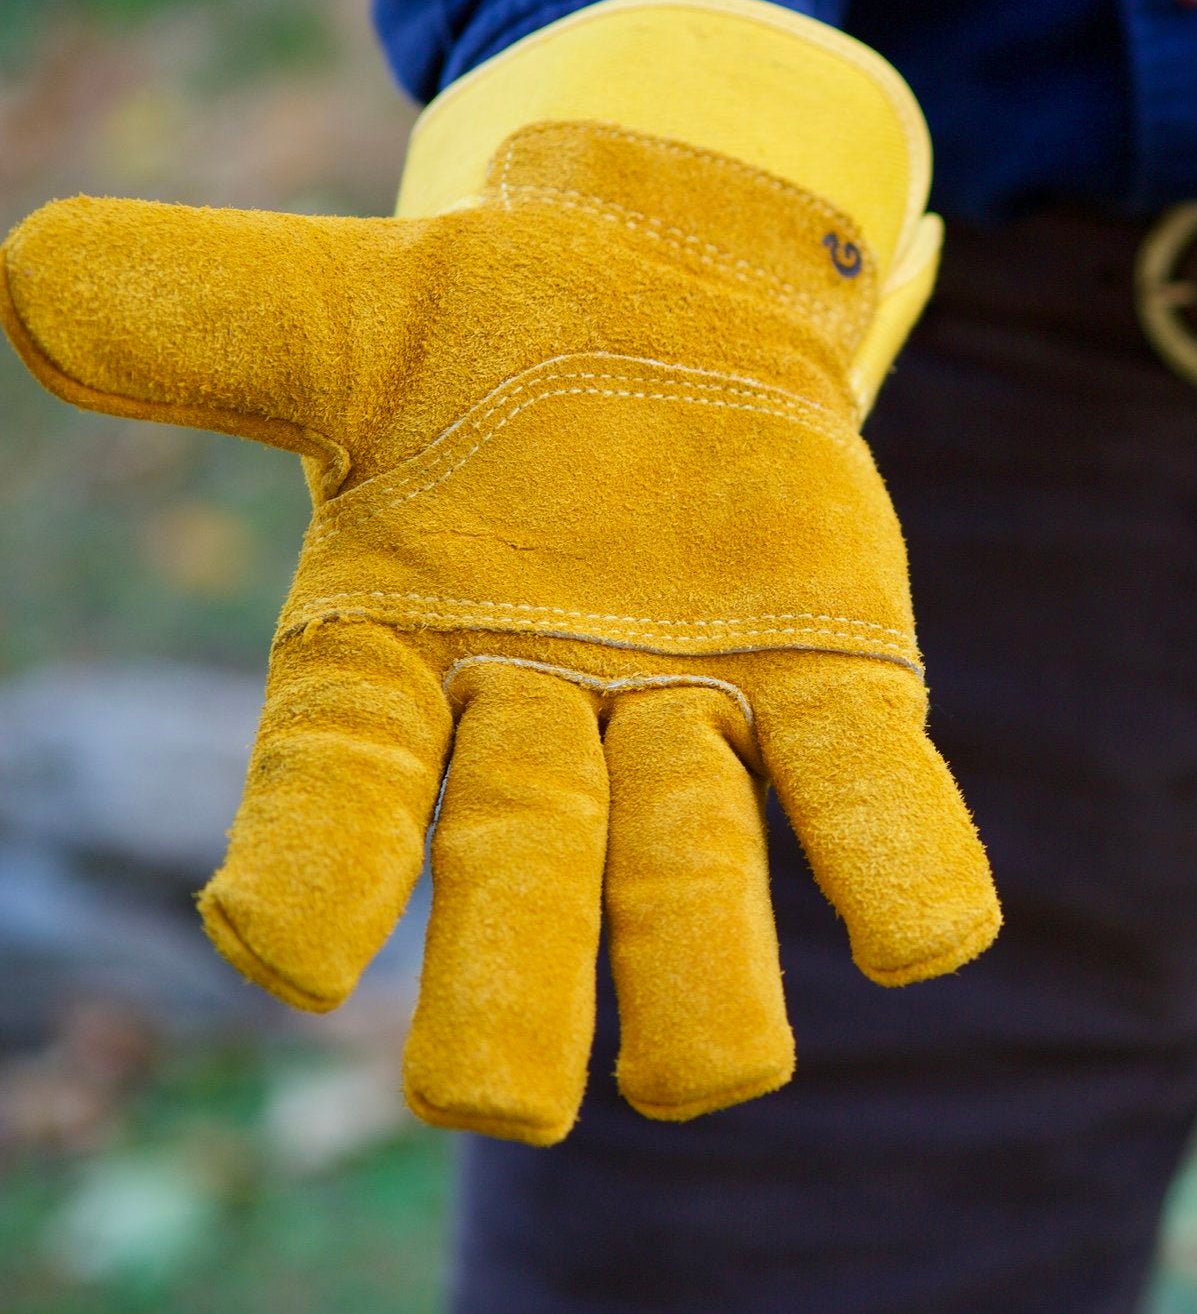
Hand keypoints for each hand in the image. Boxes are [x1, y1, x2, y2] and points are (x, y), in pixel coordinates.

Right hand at [0, 0, 994, 1142]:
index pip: (336, 787)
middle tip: (493, 1103)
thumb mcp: (352, 310)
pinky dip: (896, 867)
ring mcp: (693, 719)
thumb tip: (32, 278)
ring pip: (691, 876)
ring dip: (698, 966)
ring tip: (712, 1074)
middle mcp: (536, 722)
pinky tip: (922, 939)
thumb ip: (215, 319)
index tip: (287, 950)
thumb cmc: (488, 325)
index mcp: (387, 655)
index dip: (311, 868)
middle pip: (518, 879)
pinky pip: (867, 795)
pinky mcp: (832, 686)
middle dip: (510, 987)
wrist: (670, 292)